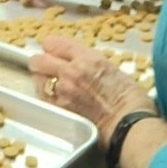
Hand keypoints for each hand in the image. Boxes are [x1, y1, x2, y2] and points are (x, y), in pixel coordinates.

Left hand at [29, 36, 156, 146]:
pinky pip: (42, 96)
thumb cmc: (129, 97)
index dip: (52, 46)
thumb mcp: (111, 67)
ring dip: (42, 78)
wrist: (129, 124)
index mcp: (88, 58)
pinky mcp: (60, 108)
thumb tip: (75, 60)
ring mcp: (63, 91)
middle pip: (39, 59)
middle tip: (47, 65)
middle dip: (41, 61)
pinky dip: (45, 94)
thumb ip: (89, 61)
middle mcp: (72, 72)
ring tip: (52, 82)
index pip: (55, 43)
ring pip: (37, 77)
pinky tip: (54, 96)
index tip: (53, 50)